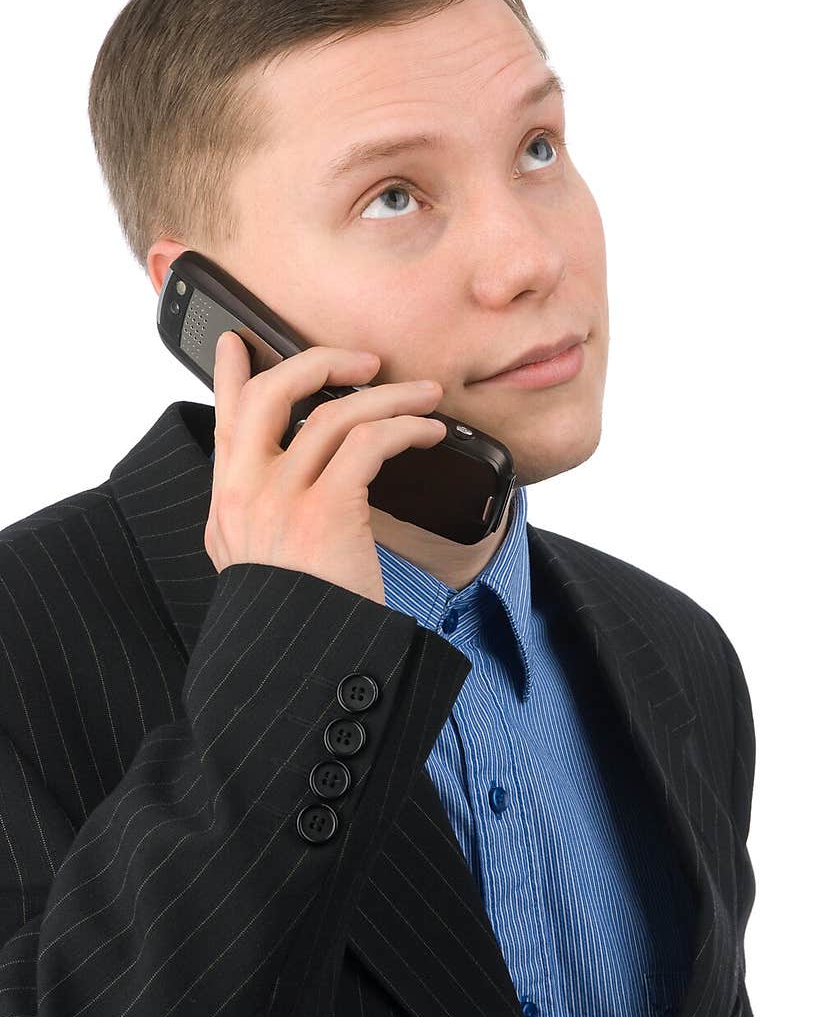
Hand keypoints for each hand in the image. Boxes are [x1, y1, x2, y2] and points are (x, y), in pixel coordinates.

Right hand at [205, 332, 445, 604]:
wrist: (304, 675)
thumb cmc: (303, 623)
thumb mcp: (262, 568)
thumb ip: (264, 521)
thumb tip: (295, 483)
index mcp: (228, 505)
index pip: (224, 421)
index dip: (227, 375)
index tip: (235, 341)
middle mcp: (244, 494)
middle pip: (269, 394)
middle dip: (318, 363)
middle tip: (360, 362)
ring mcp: (280, 500)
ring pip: (334, 413)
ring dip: (388, 396)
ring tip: (424, 396)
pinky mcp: (325, 510)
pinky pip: (371, 442)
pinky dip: (406, 428)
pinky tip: (429, 432)